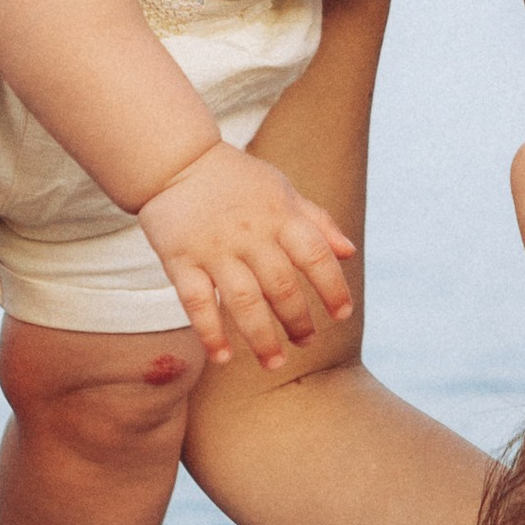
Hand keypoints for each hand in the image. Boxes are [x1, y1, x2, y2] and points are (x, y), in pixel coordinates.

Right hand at [137, 141, 357, 370]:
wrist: (175, 161)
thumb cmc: (236, 180)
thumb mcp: (282, 190)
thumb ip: (317, 221)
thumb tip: (350, 253)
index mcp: (280, 215)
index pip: (315, 255)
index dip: (332, 287)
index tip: (342, 314)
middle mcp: (250, 234)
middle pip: (281, 286)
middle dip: (297, 321)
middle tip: (306, 342)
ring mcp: (214, 248)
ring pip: (242, 300)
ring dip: (261, 337)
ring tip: (274, 363)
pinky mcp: (180, 259)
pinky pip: (196, 301)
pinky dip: (210, 332)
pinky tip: (223, 357)